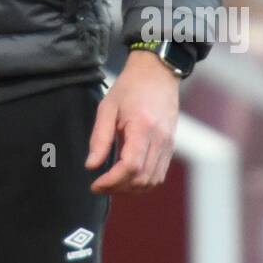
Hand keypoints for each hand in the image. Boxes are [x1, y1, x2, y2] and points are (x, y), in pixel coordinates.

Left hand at [84, 50, 179, 193]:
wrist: (157, 74)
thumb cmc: (130, 88)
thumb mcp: (107, 107)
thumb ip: (99, 138)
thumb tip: (91, 166)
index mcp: (143, 127)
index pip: (131, 166)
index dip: (112, 181)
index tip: (96, 185)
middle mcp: (160, 139)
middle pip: (142, 178)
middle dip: (119, 188)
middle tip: (100, 186)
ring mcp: (168, 144)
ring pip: (153, 181)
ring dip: (131, 188)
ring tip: (112, 183)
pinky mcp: (171, 146)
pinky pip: (159, 174)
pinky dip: (143, 182)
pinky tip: (128, 178)